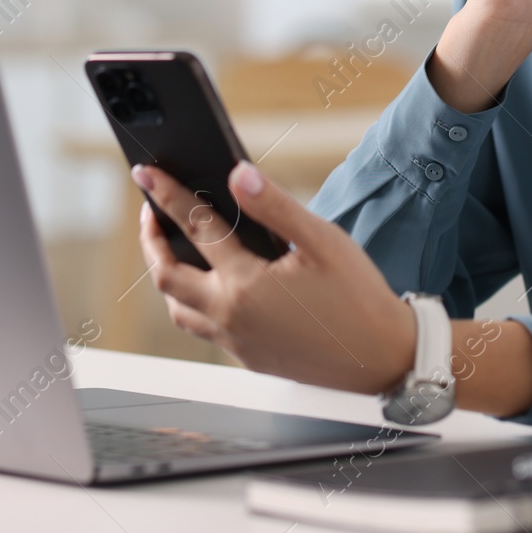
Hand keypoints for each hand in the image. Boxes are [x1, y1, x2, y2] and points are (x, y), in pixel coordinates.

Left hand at [133, 159, 417, 394]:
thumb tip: (238, 176)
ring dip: (167, 275)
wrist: (384, 359)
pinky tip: (211, 285)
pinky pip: (203, 329)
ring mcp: (236, 342)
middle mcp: (231, 316)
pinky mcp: (248, 358)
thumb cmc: (359, 298)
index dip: (167, 195)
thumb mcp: (322, 241)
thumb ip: (275, 207)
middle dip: (152, 238)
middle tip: (151, 211)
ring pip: (178, 309)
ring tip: (172, 248)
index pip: (194, 227)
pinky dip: (193, 302)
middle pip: (166, 274)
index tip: (147, 173)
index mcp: (245, 284)